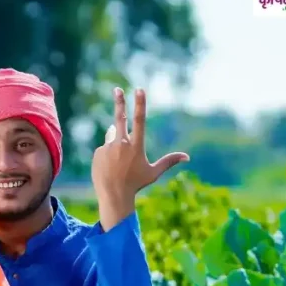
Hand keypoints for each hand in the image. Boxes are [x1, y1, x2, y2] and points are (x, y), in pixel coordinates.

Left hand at [92, 87, 189, 229]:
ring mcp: (108, 148)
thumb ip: (169, 161)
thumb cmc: (136, 184)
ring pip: (112, 139)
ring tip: (118, 163)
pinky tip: (109, 167)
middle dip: (119, 102)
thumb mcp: (153, 173)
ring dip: (116, 145)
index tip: (139, 90)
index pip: (139, 120)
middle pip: (120, 118)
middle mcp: (121, 144)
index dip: (139, 104)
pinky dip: (107, 155)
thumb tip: (187, 157)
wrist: (113, 195)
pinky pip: (104, 149)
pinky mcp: (98, 152)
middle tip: (117, 89)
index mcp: (136, 146)